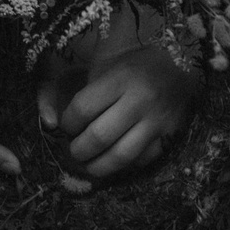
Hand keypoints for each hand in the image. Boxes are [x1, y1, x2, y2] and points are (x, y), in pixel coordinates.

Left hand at [39, 35, 200, 178]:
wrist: (181, 63)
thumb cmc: (133, 63)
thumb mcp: (102, 63)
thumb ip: (72, 86)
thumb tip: (48, 122)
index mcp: (121, 77)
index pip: (82, 109)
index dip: (68, 123)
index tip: (67, 125)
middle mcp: (141, 99)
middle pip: (98, 137)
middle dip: (78, 150)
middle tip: (74, 150)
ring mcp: (159, 120)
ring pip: (121, 157)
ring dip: (98, 166)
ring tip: (89, 164)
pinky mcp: (171, 135)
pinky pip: (142, 161)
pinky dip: (124, 165)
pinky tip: (114, 158)